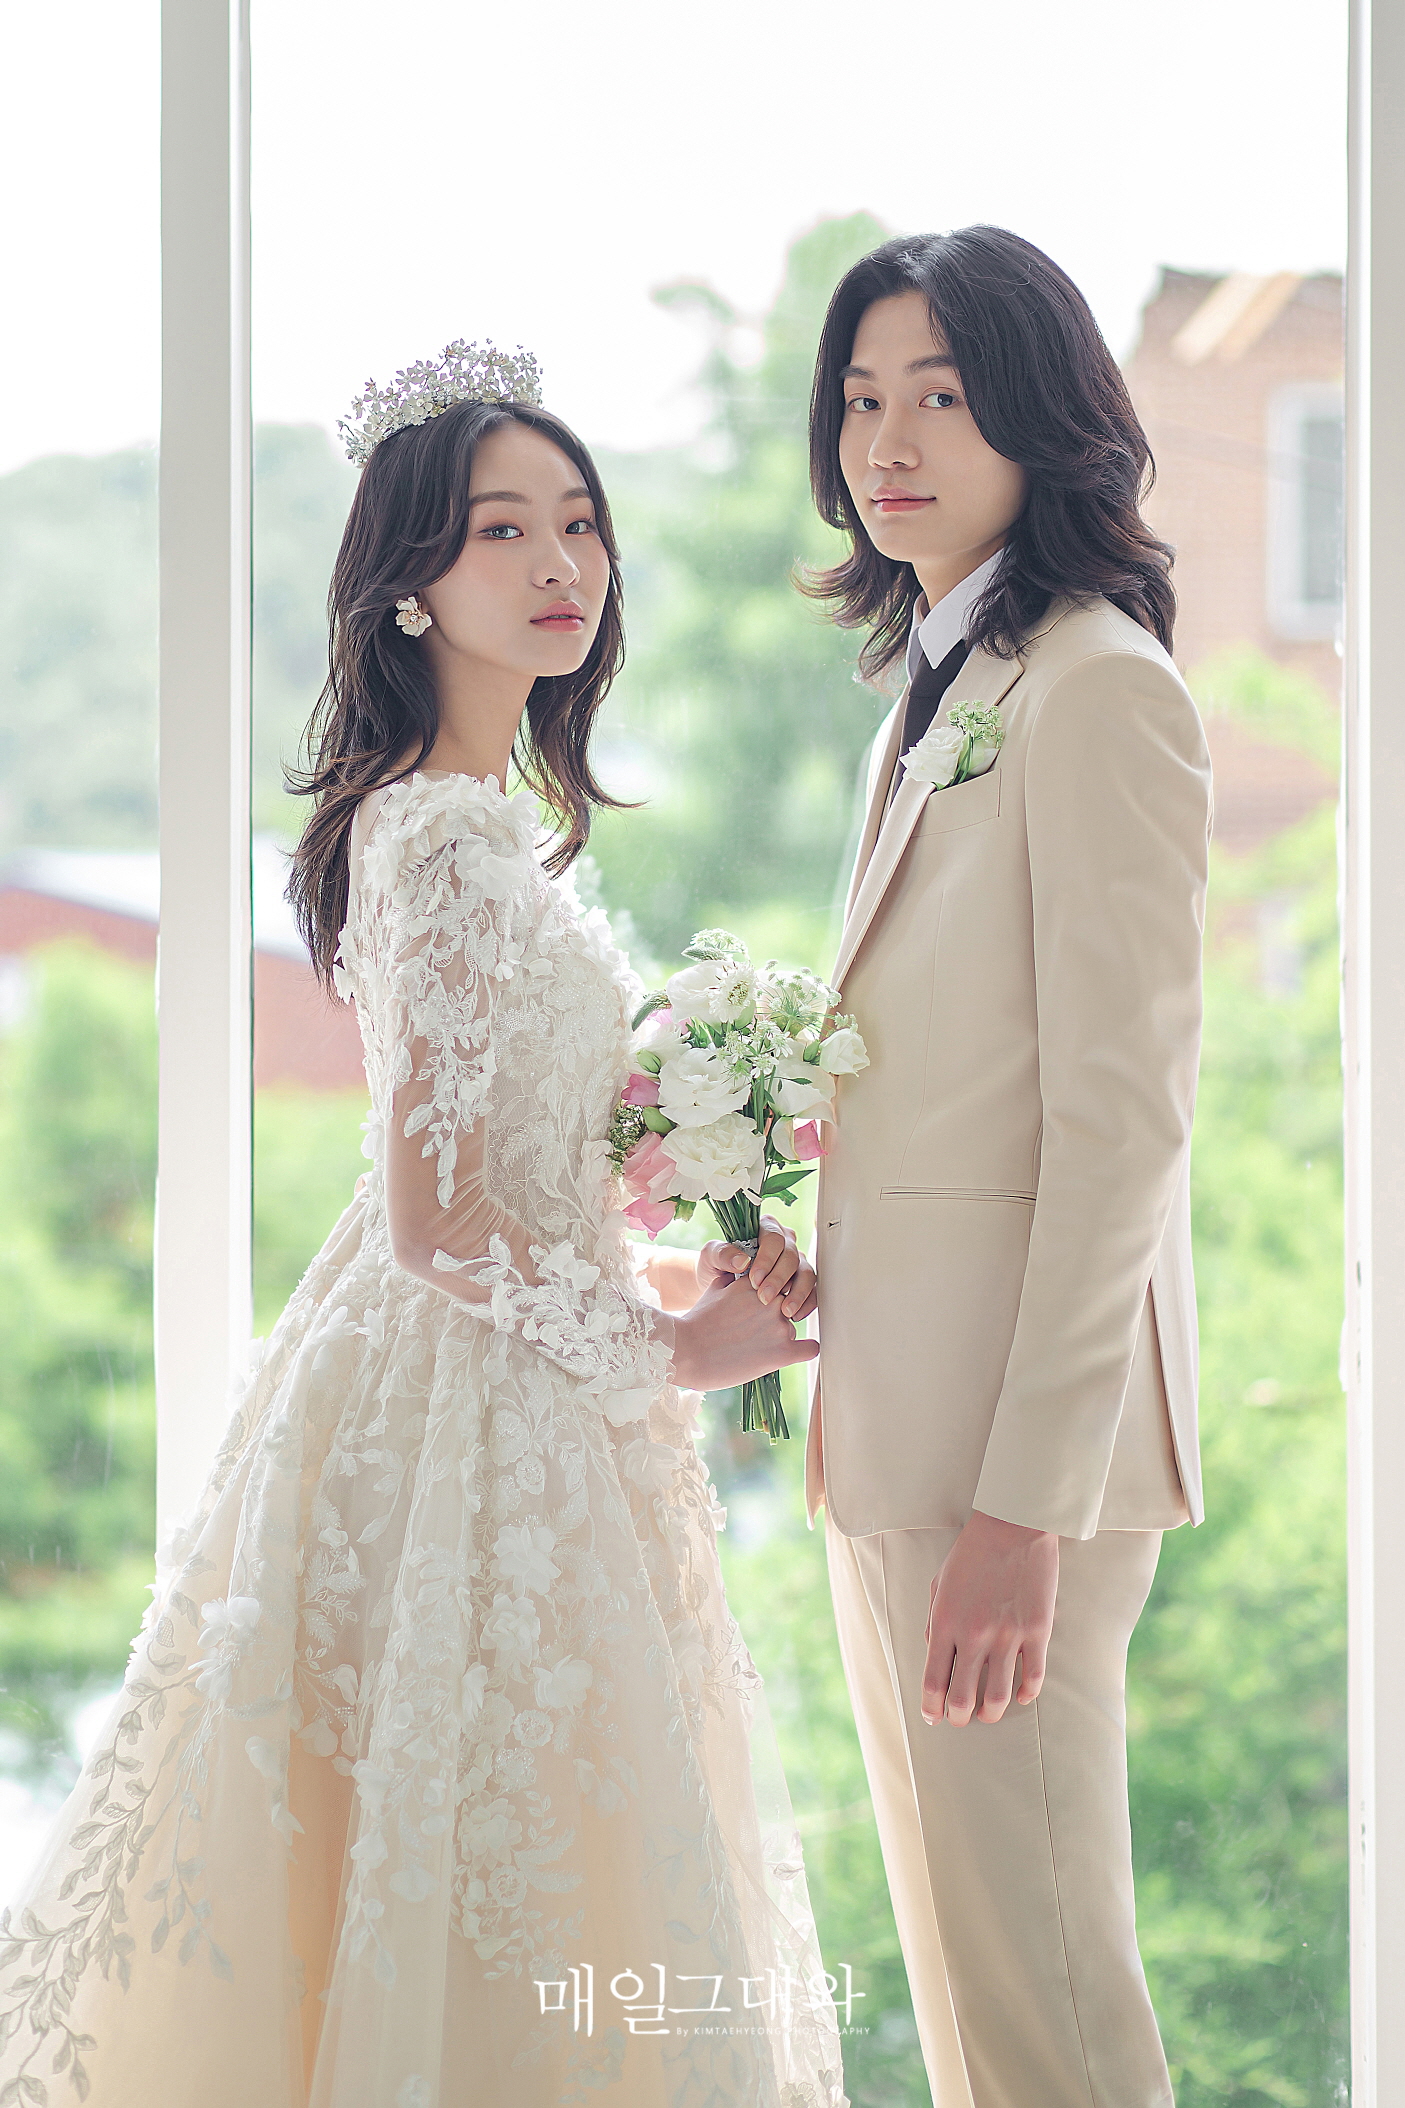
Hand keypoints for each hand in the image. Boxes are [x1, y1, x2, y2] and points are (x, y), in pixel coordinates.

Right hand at [669, 1273, 819, 1392]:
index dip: (771, 1293)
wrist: (687, 1352)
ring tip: (758, 1348)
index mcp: (756, 1281)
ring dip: (781, 1335)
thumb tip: (744, 1274)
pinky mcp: (783, 1351)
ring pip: (794, 1325)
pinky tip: (795, 1353)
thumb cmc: (696, 1323)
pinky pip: (810, 1348)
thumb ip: (734, 1279)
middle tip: (757, 1330)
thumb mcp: (714, 1289)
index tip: (762, 1306)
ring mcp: (779, 1325)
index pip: (778, 1281)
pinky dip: (805, 1350)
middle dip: (778, 1313)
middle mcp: (772, 1300)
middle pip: (789, 1302)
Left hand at [697, 1215, 817, 1321]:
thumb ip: (722, 1254)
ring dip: (798, 1293)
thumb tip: (742, 1260)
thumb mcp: (711, 1257)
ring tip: (785, 1311)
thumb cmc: (715, 1267)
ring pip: (806, 1273)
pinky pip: (812, 1290)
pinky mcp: (800, 1281)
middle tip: (765, 1298)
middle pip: (792, 1256)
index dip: (767, 1259)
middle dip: (779, 1279)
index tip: (755, 1279)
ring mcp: (794, 1262)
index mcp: (764, 1229)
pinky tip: (795, 1315)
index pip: (773, 1238)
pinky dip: (806, 1303)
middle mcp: (784, 1243)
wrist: (720, 1289)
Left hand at [921, 1510, 1058, 1726]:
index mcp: (945, 1622)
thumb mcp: (939, 1583)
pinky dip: (1026, 1694)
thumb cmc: (971, 1552)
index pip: (934, 1681)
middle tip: (960, 1719)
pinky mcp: (1038, 1631)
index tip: (933, 1717)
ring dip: (990, 1712)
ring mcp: (1008, 1635)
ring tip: (988, 1713)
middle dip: (958, 1717)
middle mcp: (974, 1634)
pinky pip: (1033, 1677)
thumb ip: (933, 1620)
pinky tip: (1020, 1696)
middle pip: (963, 1697)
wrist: (1013, 1526)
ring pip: (998, 1696)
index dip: (931, 1707)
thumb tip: (930, 1651)